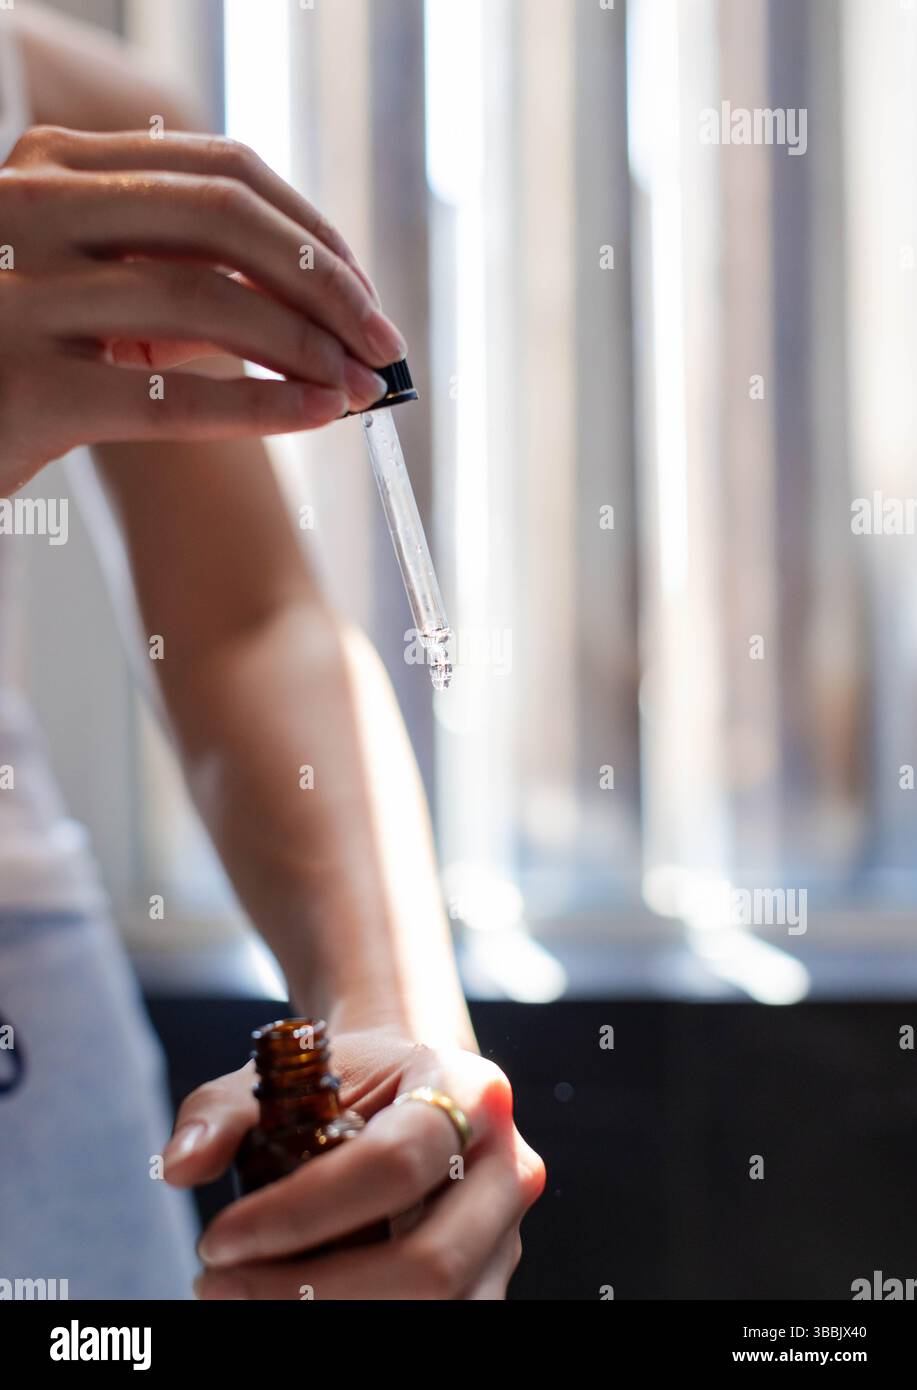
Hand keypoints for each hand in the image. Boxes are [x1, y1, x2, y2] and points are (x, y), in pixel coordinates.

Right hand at [0, 126, 404, 492]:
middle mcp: (33, 209)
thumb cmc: (10, 349)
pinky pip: (171, 396)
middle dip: (326, 282)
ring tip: (359, 388)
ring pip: (207, 304)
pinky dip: (262, 407)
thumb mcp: (77, 281)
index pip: (220, 173)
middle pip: (225, 221)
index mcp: (54, 167)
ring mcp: (22, 296)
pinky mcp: (26, 387)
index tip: (362, 287)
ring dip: (307, 348)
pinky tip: (317, 416)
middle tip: (382, 340)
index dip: (311, 230)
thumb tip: (307, 301)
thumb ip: (170, 271)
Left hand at [163, 1027, 545, 1299]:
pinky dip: (357, 1323)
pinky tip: (289, 1304)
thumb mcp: (285, 1070)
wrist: (410, 1082)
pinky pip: (435, 1323)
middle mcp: (507, 1164)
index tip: (217, 1238)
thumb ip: (221, 1111)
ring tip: (244, 1297)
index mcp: (468, 1089)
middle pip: (429, 1263)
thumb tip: (178, 1166)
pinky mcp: (491, 1279)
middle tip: (217, 1284)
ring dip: (330, 1317)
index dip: (301, 1214)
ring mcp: (507, 1233)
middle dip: (310, 1292)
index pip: (394, 1165)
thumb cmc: (349, 1077)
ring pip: (437, 1311)